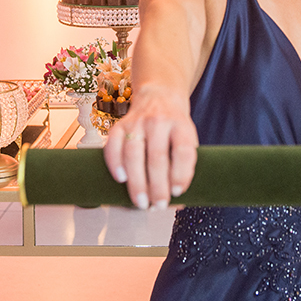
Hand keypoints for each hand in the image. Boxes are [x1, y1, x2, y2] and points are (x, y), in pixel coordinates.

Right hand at [103, 83, 197, 209]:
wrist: (160, 95)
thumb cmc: (176, 128)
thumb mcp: (188, 139)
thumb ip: (184, 166)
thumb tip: (178, 204)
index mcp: (181, 125)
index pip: (183, 150)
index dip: (181, 173)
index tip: (177, 192)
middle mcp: (159, 121)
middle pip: (157, 156)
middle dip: (157, 186)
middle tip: (158, 205)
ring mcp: (137, 122)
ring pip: (134, 153)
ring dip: (136, 181)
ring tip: (141, 202)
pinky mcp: (119, 124)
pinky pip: (113, 144)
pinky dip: (114, 163)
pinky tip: (121, 179)